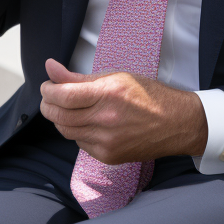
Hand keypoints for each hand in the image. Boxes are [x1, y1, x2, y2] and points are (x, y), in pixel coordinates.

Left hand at [39, 59, 207, 163]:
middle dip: (48, 105)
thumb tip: (50, 67)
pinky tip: (87, 123)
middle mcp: (106, 120)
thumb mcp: (116, 77)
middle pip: (59, 116)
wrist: (176, 123)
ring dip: (60, 119)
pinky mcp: (108, 156)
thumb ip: (79, 77)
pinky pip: (80, 143)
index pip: (63, 96)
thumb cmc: (148, 95)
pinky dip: (77, 132)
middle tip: (49, 97)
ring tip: (66, 108)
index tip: (47, 85)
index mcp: (109, 94)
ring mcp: (107, 142)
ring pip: (66, 132)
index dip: (49, 90)